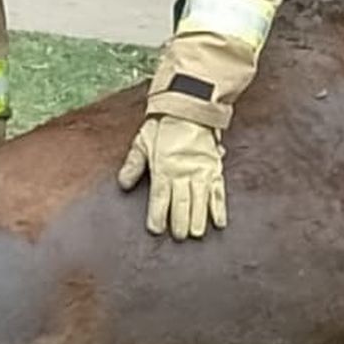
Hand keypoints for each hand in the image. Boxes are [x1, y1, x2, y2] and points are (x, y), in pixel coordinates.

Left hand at [117, 115, 226, 238]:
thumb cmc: (164, 124)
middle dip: (178, 222)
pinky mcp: (215, 168)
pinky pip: (218, 191)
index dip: (157, 214)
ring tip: (196, 234)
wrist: (191, 106)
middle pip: (181, 202)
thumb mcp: (143, 140)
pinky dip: (219, 207)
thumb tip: (123, 183)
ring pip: (200, 200)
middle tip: (178, 236)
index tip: (156, 229)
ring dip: (198, 218)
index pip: (159, 197)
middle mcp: (183, 171)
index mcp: (163, 166)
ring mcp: (201, 171)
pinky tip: (219, 222)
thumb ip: (133, 163)